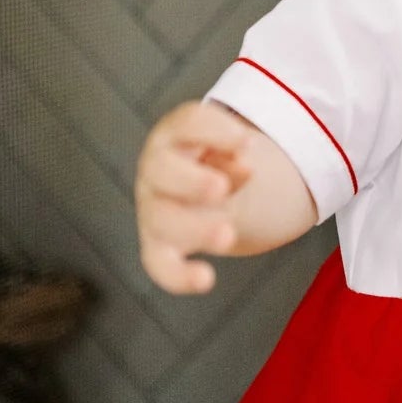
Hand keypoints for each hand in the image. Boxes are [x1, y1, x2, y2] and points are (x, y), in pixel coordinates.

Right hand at [134, 100, 253, 295]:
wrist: (209, 194)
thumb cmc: (219, 162)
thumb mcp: (230, 149)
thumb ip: (237, 154)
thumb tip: (243, 168)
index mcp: (175, 136)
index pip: (187, 123)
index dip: (215, 131)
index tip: (247, 143)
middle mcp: (157, 170)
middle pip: (160, 171)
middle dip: (191, 181)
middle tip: (222, 190)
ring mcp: (154, 209)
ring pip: (161, 220)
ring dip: (194, 228)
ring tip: (228, 235)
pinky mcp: (158, 245)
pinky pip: (160, 264)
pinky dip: (179, 276)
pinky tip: (205, 279)